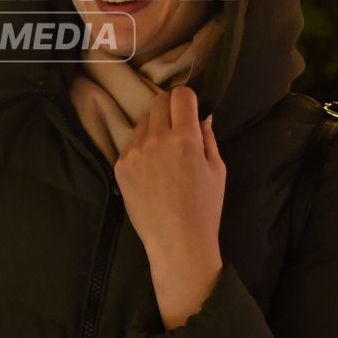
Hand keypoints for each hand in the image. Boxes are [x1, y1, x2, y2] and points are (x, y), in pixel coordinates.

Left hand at [114, 86, 226, 328]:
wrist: (177, 242)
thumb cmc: (204, 208)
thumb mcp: (217, 170)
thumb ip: (208, 138)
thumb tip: (202, 116)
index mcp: (185, 137)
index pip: (180, 95)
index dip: (187, 99)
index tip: (190, 110)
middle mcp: (157, 139)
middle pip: (159, 102)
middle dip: (171, 109)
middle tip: (178, 128)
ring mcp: (134, 152)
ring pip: (143, 122)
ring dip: (154, 127)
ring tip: (163, 152)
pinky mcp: (120, 166)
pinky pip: (131, 143)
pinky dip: (141, 147)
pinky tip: (151, 169)